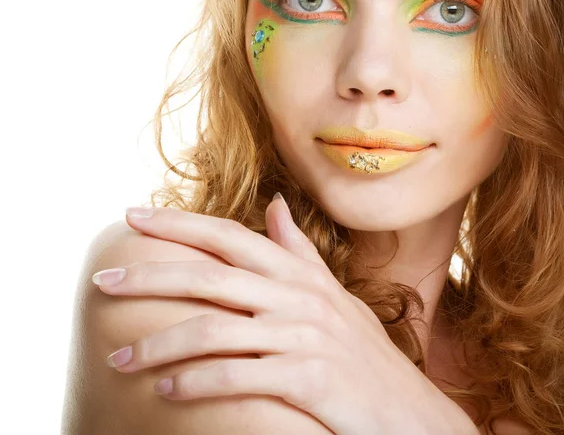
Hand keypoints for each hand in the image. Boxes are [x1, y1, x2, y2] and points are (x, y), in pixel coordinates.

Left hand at [92, 196, 478, 434]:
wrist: (408, 411)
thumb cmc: (361, 350)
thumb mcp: (330, 291)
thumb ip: (296, 249)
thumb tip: (274, 204)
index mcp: (296, 273)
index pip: (227, 236)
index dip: (178, 224)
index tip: (132, 216)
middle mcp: (296, 296)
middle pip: (209, 277)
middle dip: (150, 276)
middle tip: (103, 282)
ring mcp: (302, 336)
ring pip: (214, 330)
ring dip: (159, 345)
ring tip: (119, 358)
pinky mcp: (307, 379)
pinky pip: (237, 376)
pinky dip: (196, 382)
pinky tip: (167, 390)